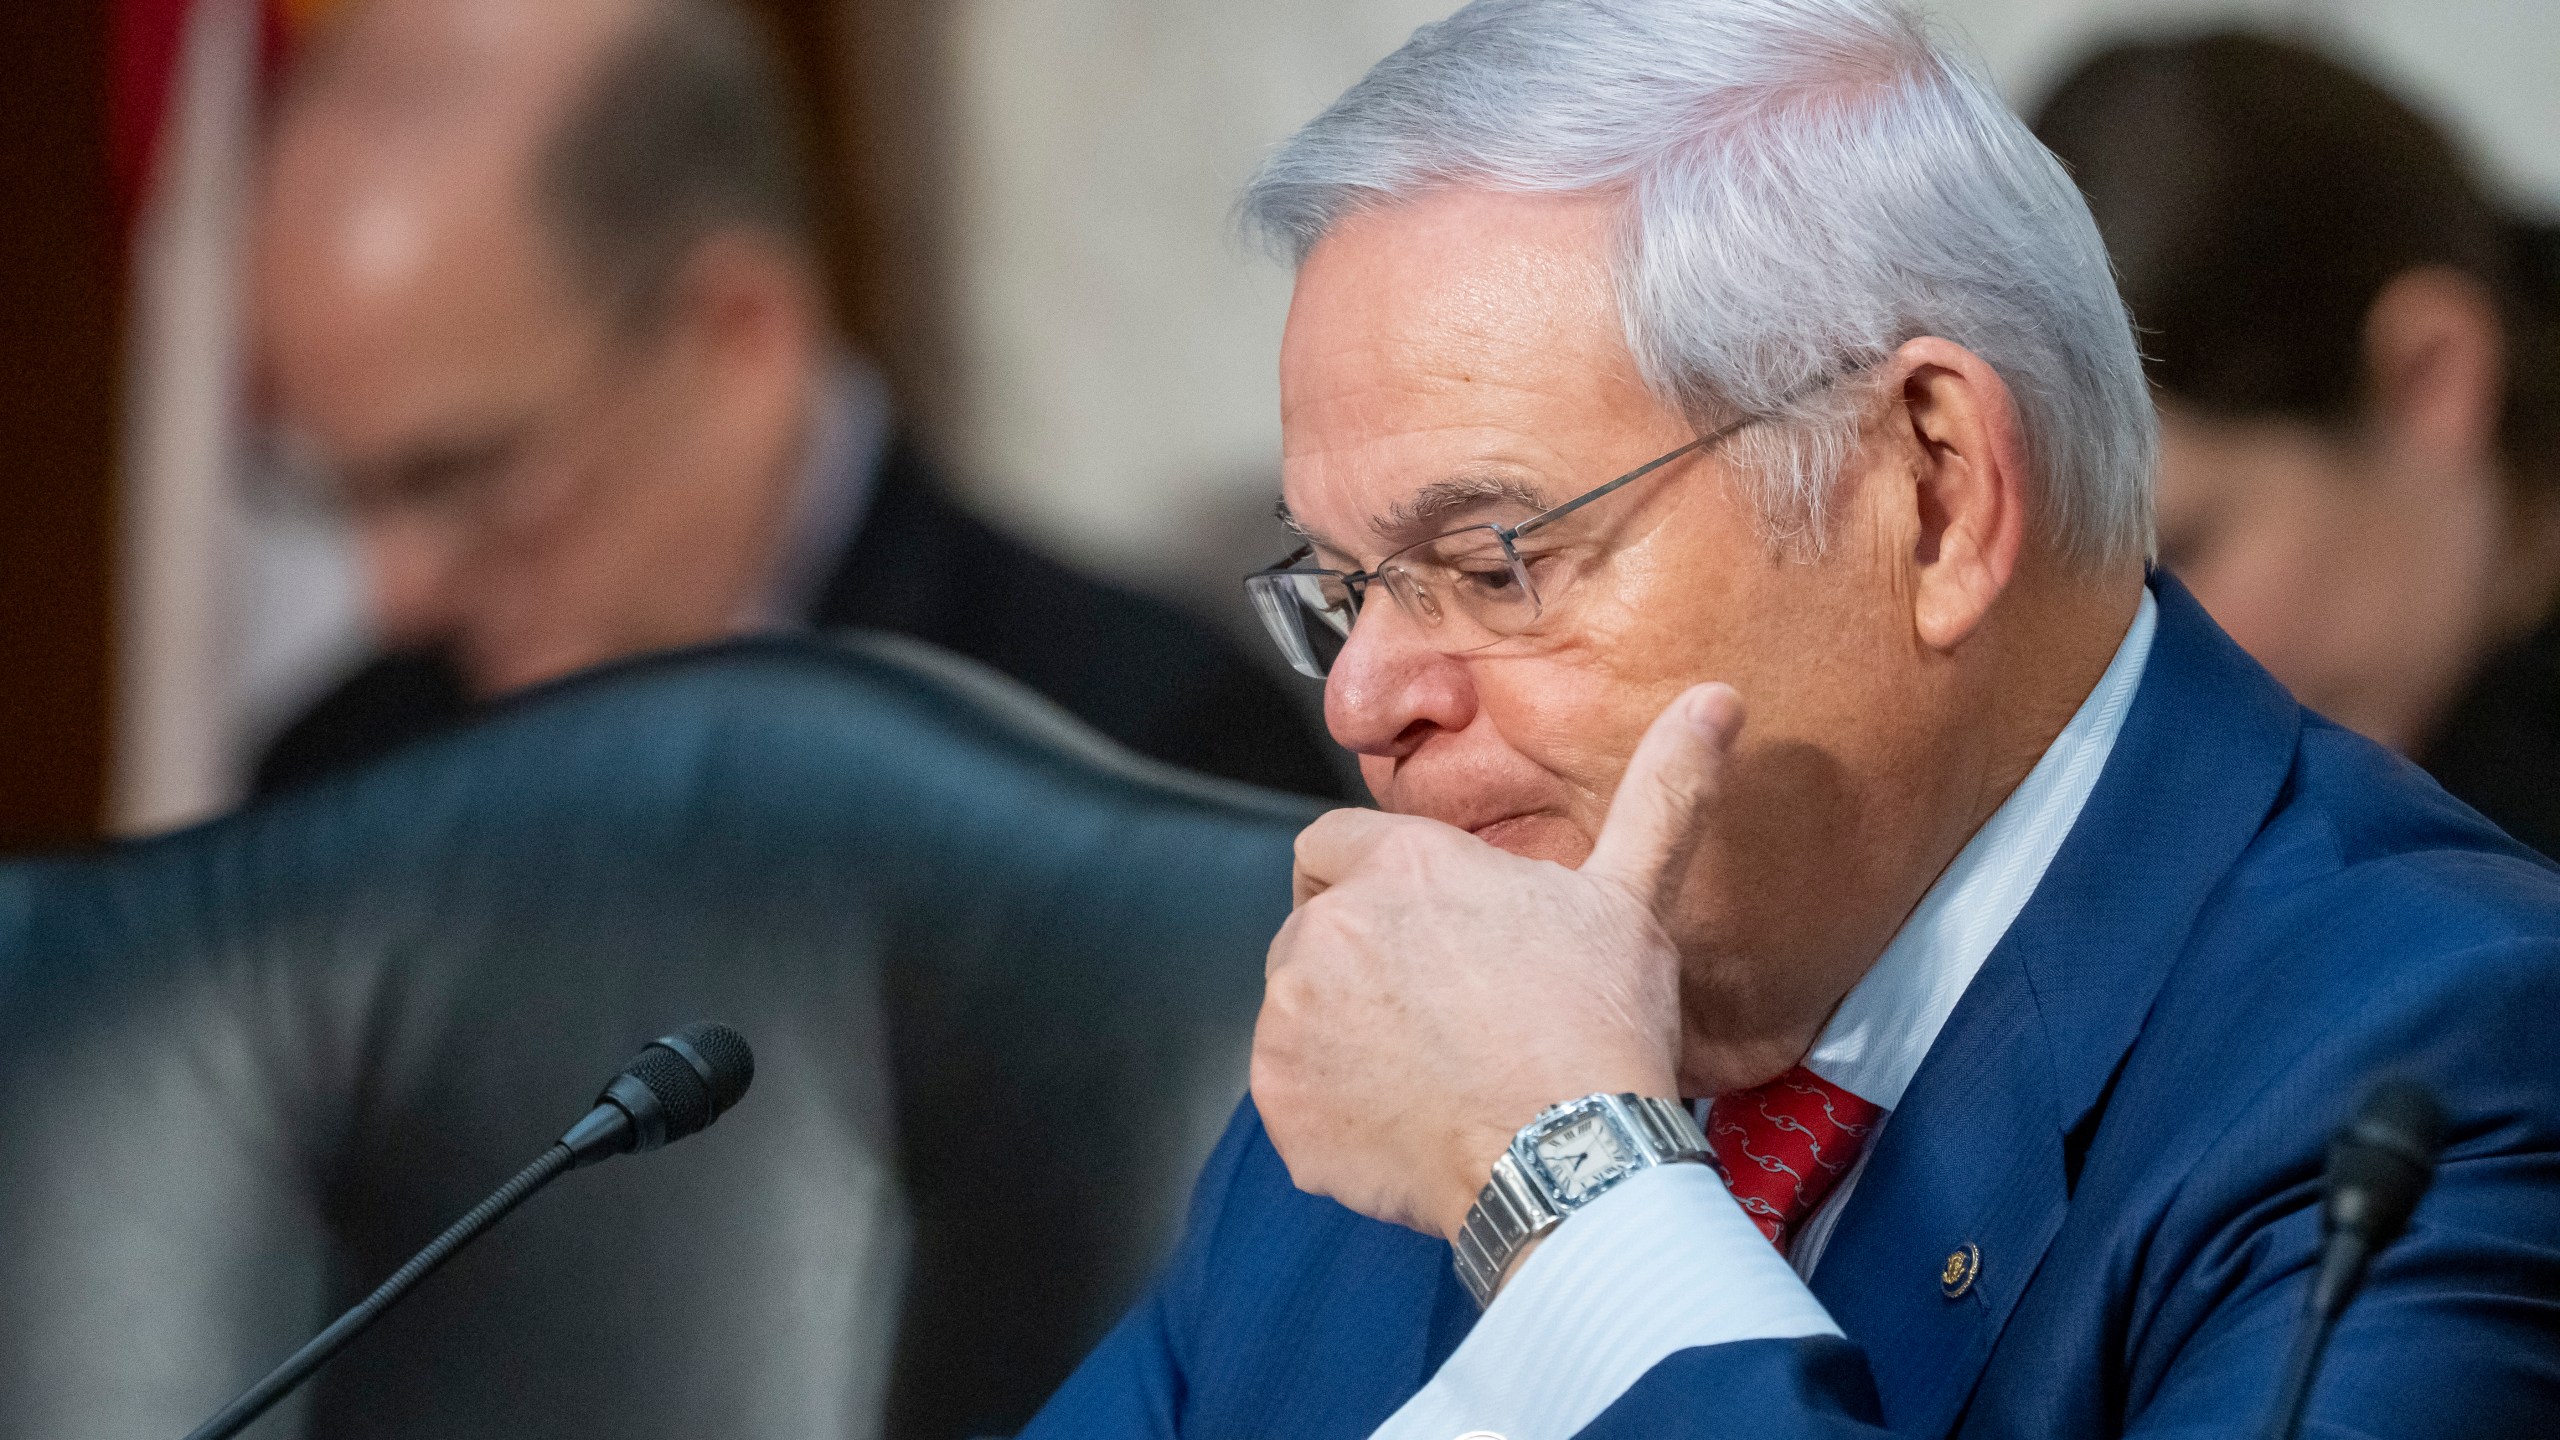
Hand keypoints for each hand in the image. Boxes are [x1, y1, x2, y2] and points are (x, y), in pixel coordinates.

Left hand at [1251, 682, 1743, 1242]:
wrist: (1569, 1161)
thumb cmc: (1598, 1027)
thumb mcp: (1632, 897)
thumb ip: (1658, 793)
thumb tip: (1715, 700)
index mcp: (1399, 867)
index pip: (1329, 843)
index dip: (1364, 879)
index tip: (1409, 924)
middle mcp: (1327, 930)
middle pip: (1312, 929)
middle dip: (1358, 960)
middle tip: (1439, 1010)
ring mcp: (1292, 1019)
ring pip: (1295, 1009)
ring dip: (1341, 1030)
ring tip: (1429, 1070)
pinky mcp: (1281, 1101)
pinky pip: (1290, 1092)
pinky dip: (1331, 1108)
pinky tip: (1404, 1122)